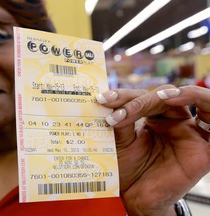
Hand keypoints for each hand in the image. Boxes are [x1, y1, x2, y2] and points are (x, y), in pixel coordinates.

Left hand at [96, 85, 209, 215]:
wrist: (136, 198)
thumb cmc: (128, 170)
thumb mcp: (120, 141)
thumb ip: (121, 120)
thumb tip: (111, 100)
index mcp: (155, 119)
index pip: (144, 97)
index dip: (124, 96)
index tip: (103, 100)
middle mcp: (174, 122)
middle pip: (164, 95)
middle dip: (139, 98)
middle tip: (115, 104)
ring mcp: (189, 134)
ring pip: (191, 99)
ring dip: (176, 93)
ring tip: (157, 96)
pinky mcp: (203, 150)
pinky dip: (204, 103)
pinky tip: (176, 100)